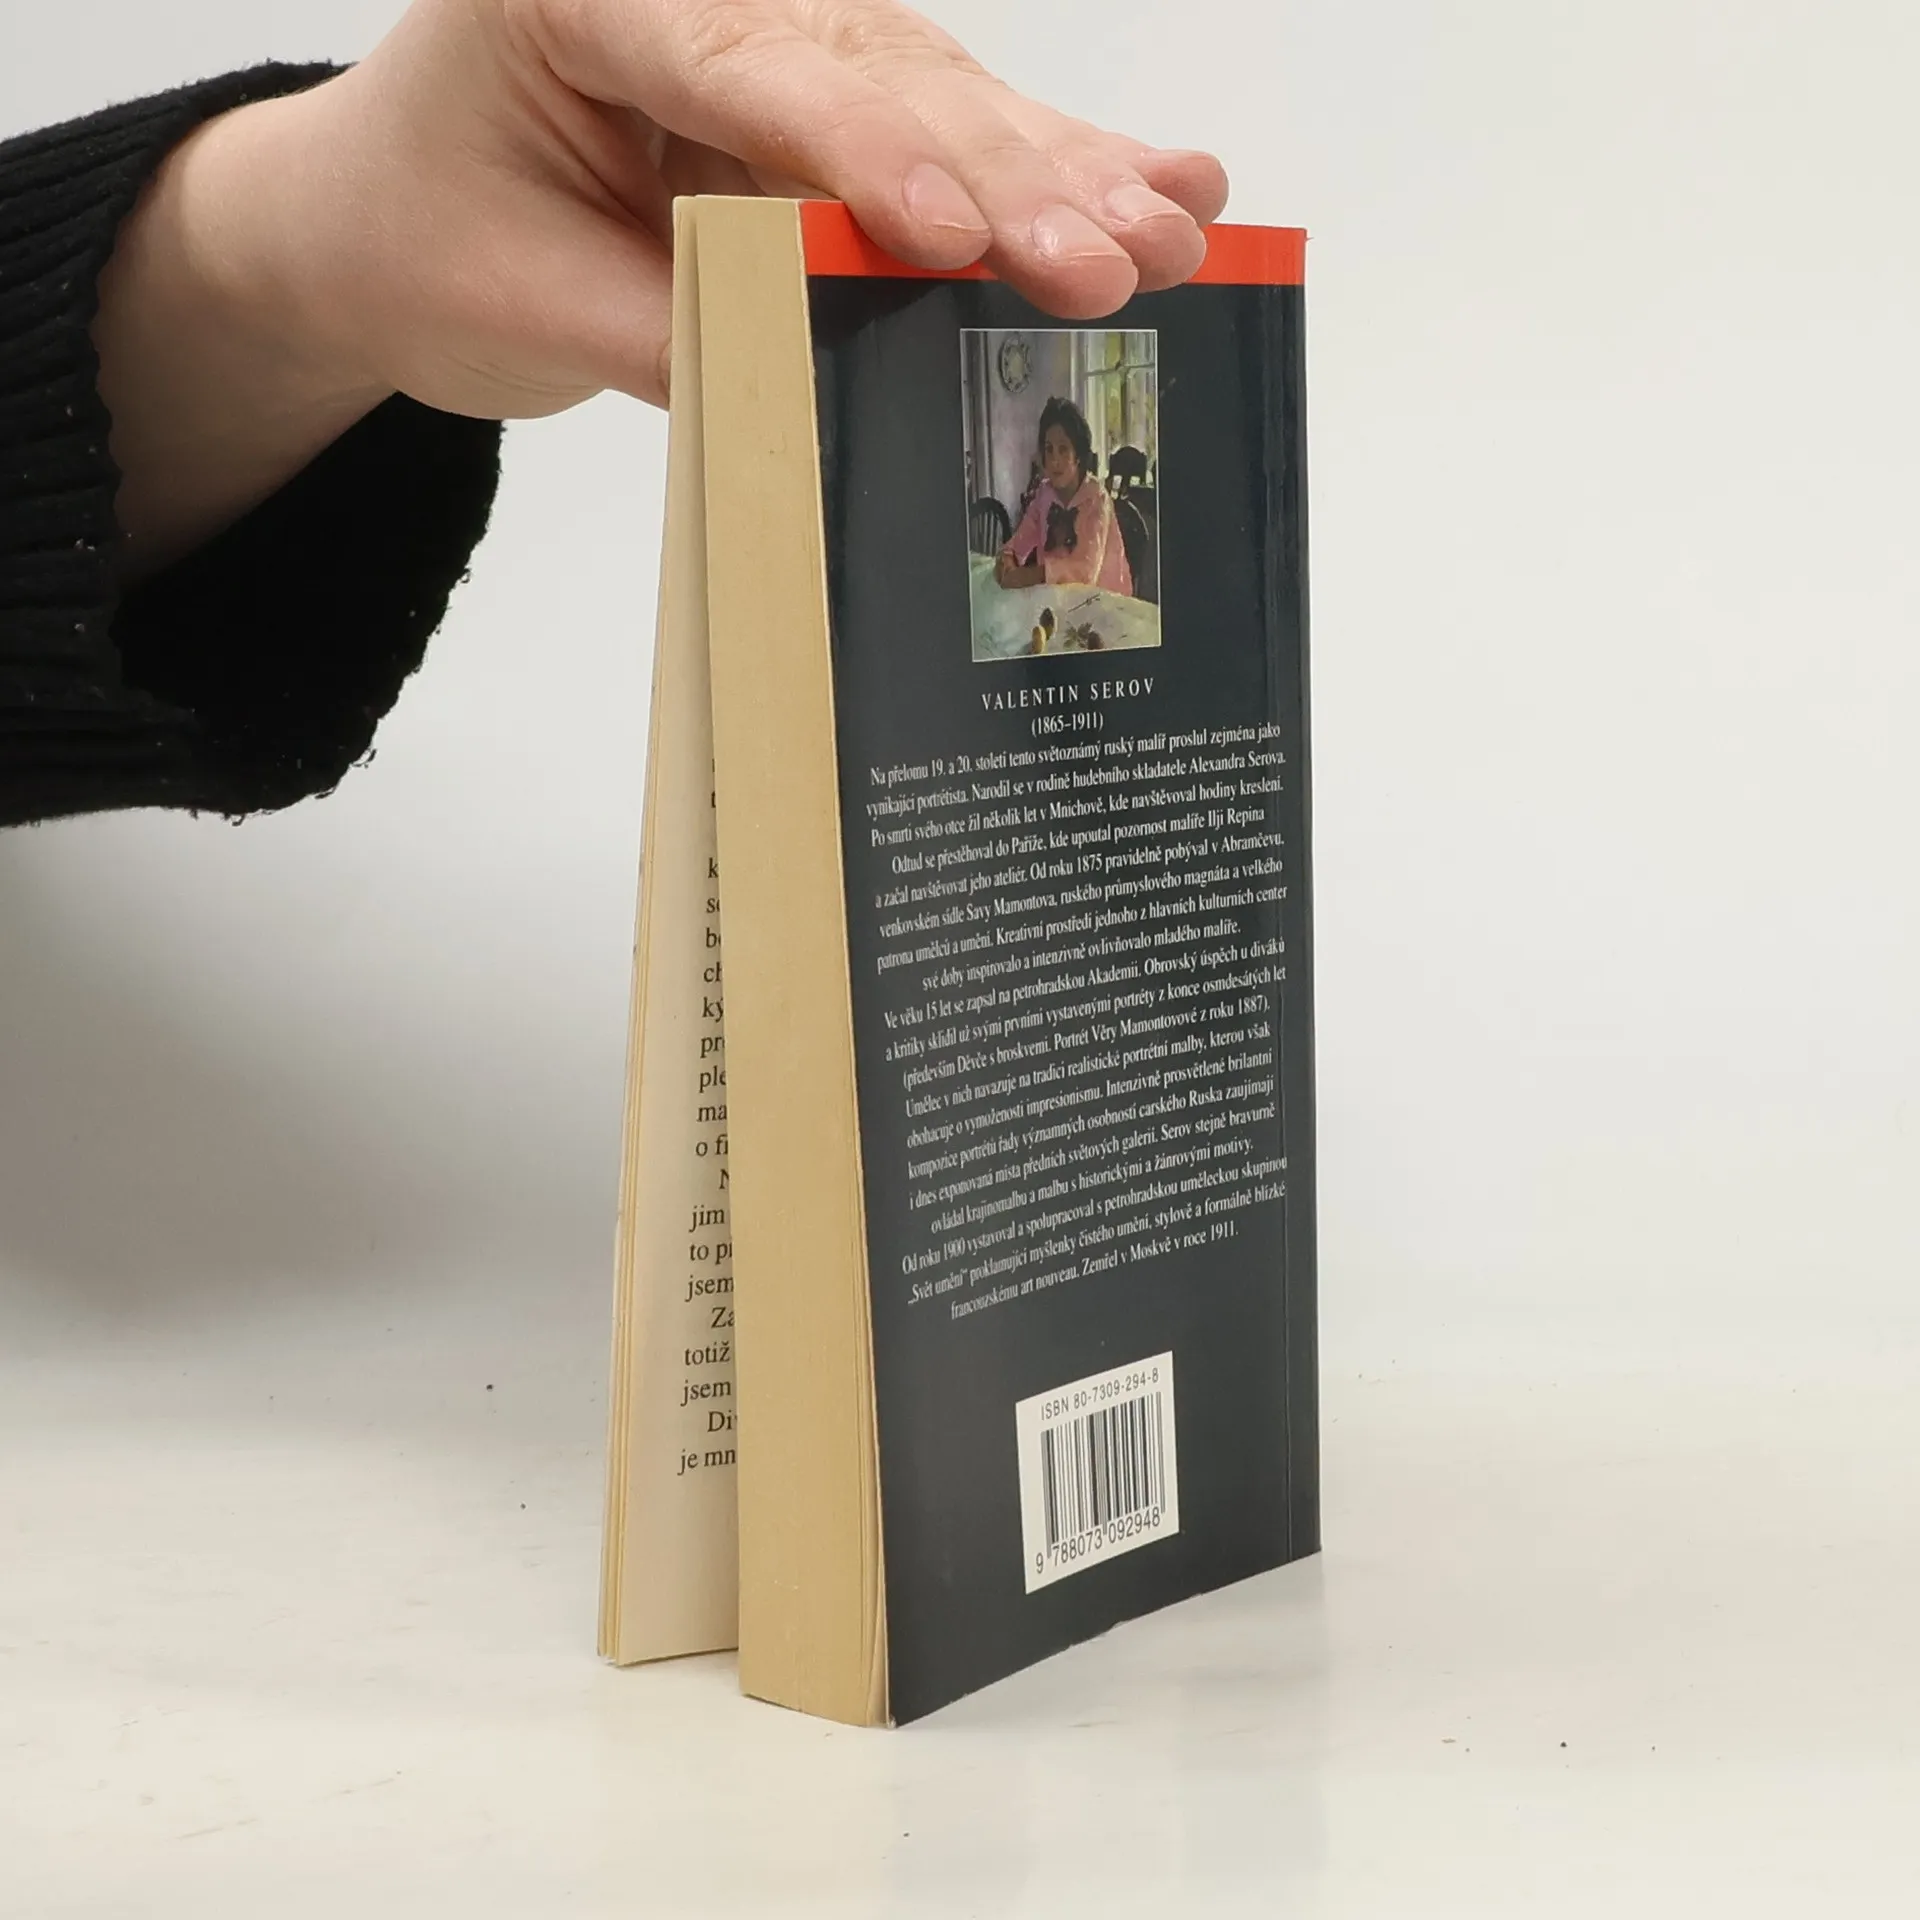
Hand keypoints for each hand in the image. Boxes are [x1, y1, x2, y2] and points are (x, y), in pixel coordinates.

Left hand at [94, 0, 1228, 571]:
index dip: (867, 156)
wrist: (381, 221)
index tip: (955, 238)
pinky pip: (948, 134)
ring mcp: (776, 47)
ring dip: (1063, 178)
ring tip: (1174, 234)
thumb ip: (676, 332)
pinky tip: (1171, 182)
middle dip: (1009, 180)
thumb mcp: (522, 305)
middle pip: (879, 79)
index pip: (748, 73)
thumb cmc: (425, 240)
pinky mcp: (825, 111)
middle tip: (1115, 259)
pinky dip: (1053, 171)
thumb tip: (831, 384)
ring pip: (941, 100)